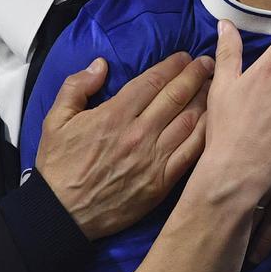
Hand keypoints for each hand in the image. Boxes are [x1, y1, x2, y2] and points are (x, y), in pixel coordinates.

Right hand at [36, 51, 213, 239]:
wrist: (63, 213)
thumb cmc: (58, 167)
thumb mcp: (56, 119)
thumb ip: (77, 86)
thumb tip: (100, 64)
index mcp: (114, 115)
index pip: (153, 81)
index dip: (172, 66)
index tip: (184, 58)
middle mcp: (138, 133)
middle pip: (176, 96)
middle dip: (195, 76)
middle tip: (207, 65)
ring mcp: (153, 159)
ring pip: (189, 122)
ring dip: (205, 101)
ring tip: (215, 87)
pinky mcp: (161, 182)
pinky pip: (190, 153)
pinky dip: (205, 135)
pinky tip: (214, 123)